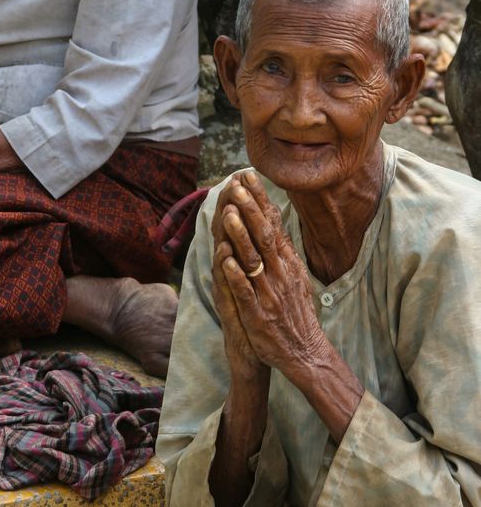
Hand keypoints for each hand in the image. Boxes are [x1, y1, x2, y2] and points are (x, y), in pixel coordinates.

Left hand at [218, 170, 327, 379]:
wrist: (305, 353)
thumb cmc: (295, 312)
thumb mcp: (296, 276)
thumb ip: (283, 249)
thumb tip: (275, 219)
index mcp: (288, 263)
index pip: (273, 225)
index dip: (260, 200)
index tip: (248, 176)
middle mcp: (280, 274)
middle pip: (264, 236)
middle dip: (250, 209)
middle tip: (237, 185)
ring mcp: (269, 294)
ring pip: (253, 260)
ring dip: (240, 236)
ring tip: (228, 213)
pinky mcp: (258, 315)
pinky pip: (245, 292)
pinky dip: (236, 275)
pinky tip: (225, 259)